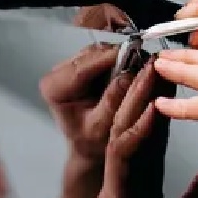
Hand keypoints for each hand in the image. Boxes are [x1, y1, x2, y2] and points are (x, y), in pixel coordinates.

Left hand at [39, 43, 130, 161]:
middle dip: (117, 57)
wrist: (87, 145)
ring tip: (137, 68)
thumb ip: (113, 100)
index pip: (82, 68)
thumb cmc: (92, 141)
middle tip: (142, 63)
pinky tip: (127, 70)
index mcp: (55, 89)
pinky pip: (100, 55)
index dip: (109, 60)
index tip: (135, 57)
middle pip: (90, 54)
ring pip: (97, 51)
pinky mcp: (78, 64)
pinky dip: (115, 60)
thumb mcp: (103, 126)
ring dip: (118, 57)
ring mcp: (66, 67)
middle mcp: (56, 74)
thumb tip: (129, 74)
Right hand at [64, 59, 197, 197]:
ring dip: (142, 95)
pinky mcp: (115, 190)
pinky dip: (139, 130)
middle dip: (156, 83)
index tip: (187, 66)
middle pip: (143, 114)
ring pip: (129, 124)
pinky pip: (124, 153)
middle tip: (169, 50)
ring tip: (156, 66)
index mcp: (145, 168)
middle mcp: (130, 165)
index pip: (161, 121)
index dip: (174, 94)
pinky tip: (151, 112)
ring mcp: (120, 174)